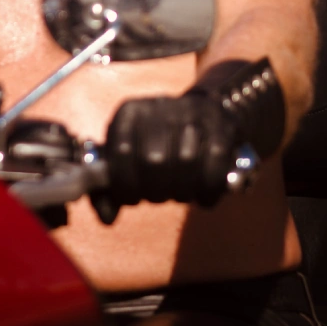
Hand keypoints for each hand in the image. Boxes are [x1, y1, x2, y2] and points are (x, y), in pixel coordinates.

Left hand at [105, 94, 239, 209]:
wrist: (204, 111)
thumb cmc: (158, 144)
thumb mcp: (129, 159)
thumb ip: (111, 189)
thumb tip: (106, 218)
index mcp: (129, 113)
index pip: (121, 151)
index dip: (124, 183)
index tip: (131, 198)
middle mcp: (158, 107)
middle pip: (154, 160)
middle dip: (154, 190)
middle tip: (158, 196)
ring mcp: (191, 114)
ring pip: (186, 161)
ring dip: (182, 190)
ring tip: (178, 193)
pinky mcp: (220, 126)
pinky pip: (215, 165)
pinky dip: (207, 190)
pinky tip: (202, 197)